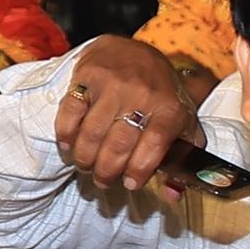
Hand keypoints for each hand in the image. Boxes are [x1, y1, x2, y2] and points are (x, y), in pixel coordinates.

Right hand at [58, 35, 205, 190]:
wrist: (138, 51)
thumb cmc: (162, 95)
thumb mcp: (183, 123)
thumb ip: (182, 159)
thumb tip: (173, 197)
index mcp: (170, 109)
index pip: (155, 144)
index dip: (140, 169)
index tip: (130, 185)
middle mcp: (142, 96)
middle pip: (119, 143)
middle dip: (107, 171)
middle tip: (102, 181)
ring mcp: (114, 85)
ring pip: (93, 132)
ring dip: (85, 157)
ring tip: (86, 167)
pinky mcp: (88, 76)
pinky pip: (71, 111)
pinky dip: (66, 133)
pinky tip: (68, 146)